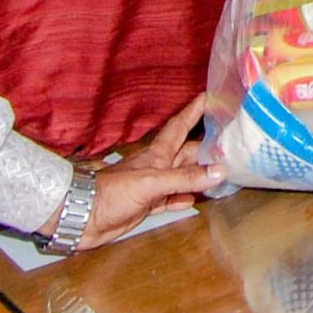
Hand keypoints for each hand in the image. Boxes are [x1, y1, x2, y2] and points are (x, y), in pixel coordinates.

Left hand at [63, 96, 221, 248]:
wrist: (81, 215)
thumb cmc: (112, 193)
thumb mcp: (151, 182)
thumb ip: (185, 178)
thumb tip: (220, 171)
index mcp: (157, 154)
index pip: (180, 126)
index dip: (194, 111)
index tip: (210, 97)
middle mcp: (157, 167)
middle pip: (187, 153)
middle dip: (207, 147)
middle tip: (230, 142)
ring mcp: (151, 187)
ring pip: (182, 176)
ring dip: (199, 174)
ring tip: (221, 172)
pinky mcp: (145, 206)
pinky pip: (170, 200)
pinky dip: (183, 199)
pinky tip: (193, 200)